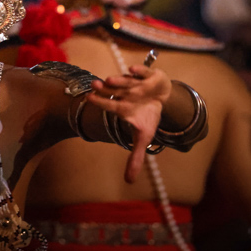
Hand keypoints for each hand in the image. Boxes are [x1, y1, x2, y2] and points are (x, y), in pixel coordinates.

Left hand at [86, 66, 171, 182]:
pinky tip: (132, 70)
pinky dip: (139, 70)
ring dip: (119, 80)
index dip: (100, 102)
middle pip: (113, 90)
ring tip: (110, 79)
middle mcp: (126, 94)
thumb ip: (135, 157)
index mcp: (122, 108)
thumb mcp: (143, 138)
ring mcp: (136, 84)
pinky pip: (142, 71)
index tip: (89, 98)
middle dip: (104, 88)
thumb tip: (129, 181)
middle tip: (95, 84)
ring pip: (126, 81)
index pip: (108, 105)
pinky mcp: (148, 76)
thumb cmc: (147, 117)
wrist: (161, 99)